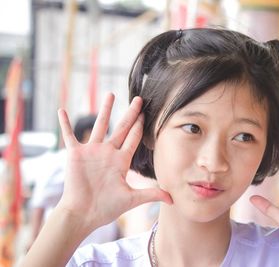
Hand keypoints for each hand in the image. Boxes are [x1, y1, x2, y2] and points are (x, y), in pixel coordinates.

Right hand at [56, 93, 171, 230]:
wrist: (83, 214)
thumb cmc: (106, 207)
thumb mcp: (131, 199)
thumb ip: (151, 194)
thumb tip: (173, 199)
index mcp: (121, 160)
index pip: (134, 138)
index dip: (140, 126)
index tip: (146, 113)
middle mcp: (108, 152)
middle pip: (122, 127)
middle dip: (131, 113)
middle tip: (138, 98)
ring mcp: (92, 151)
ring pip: (100, 125)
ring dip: (105, 110)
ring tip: (111, 94)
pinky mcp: (76, 154)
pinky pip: (69, 136)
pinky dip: (65, 124)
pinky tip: (62, 111)